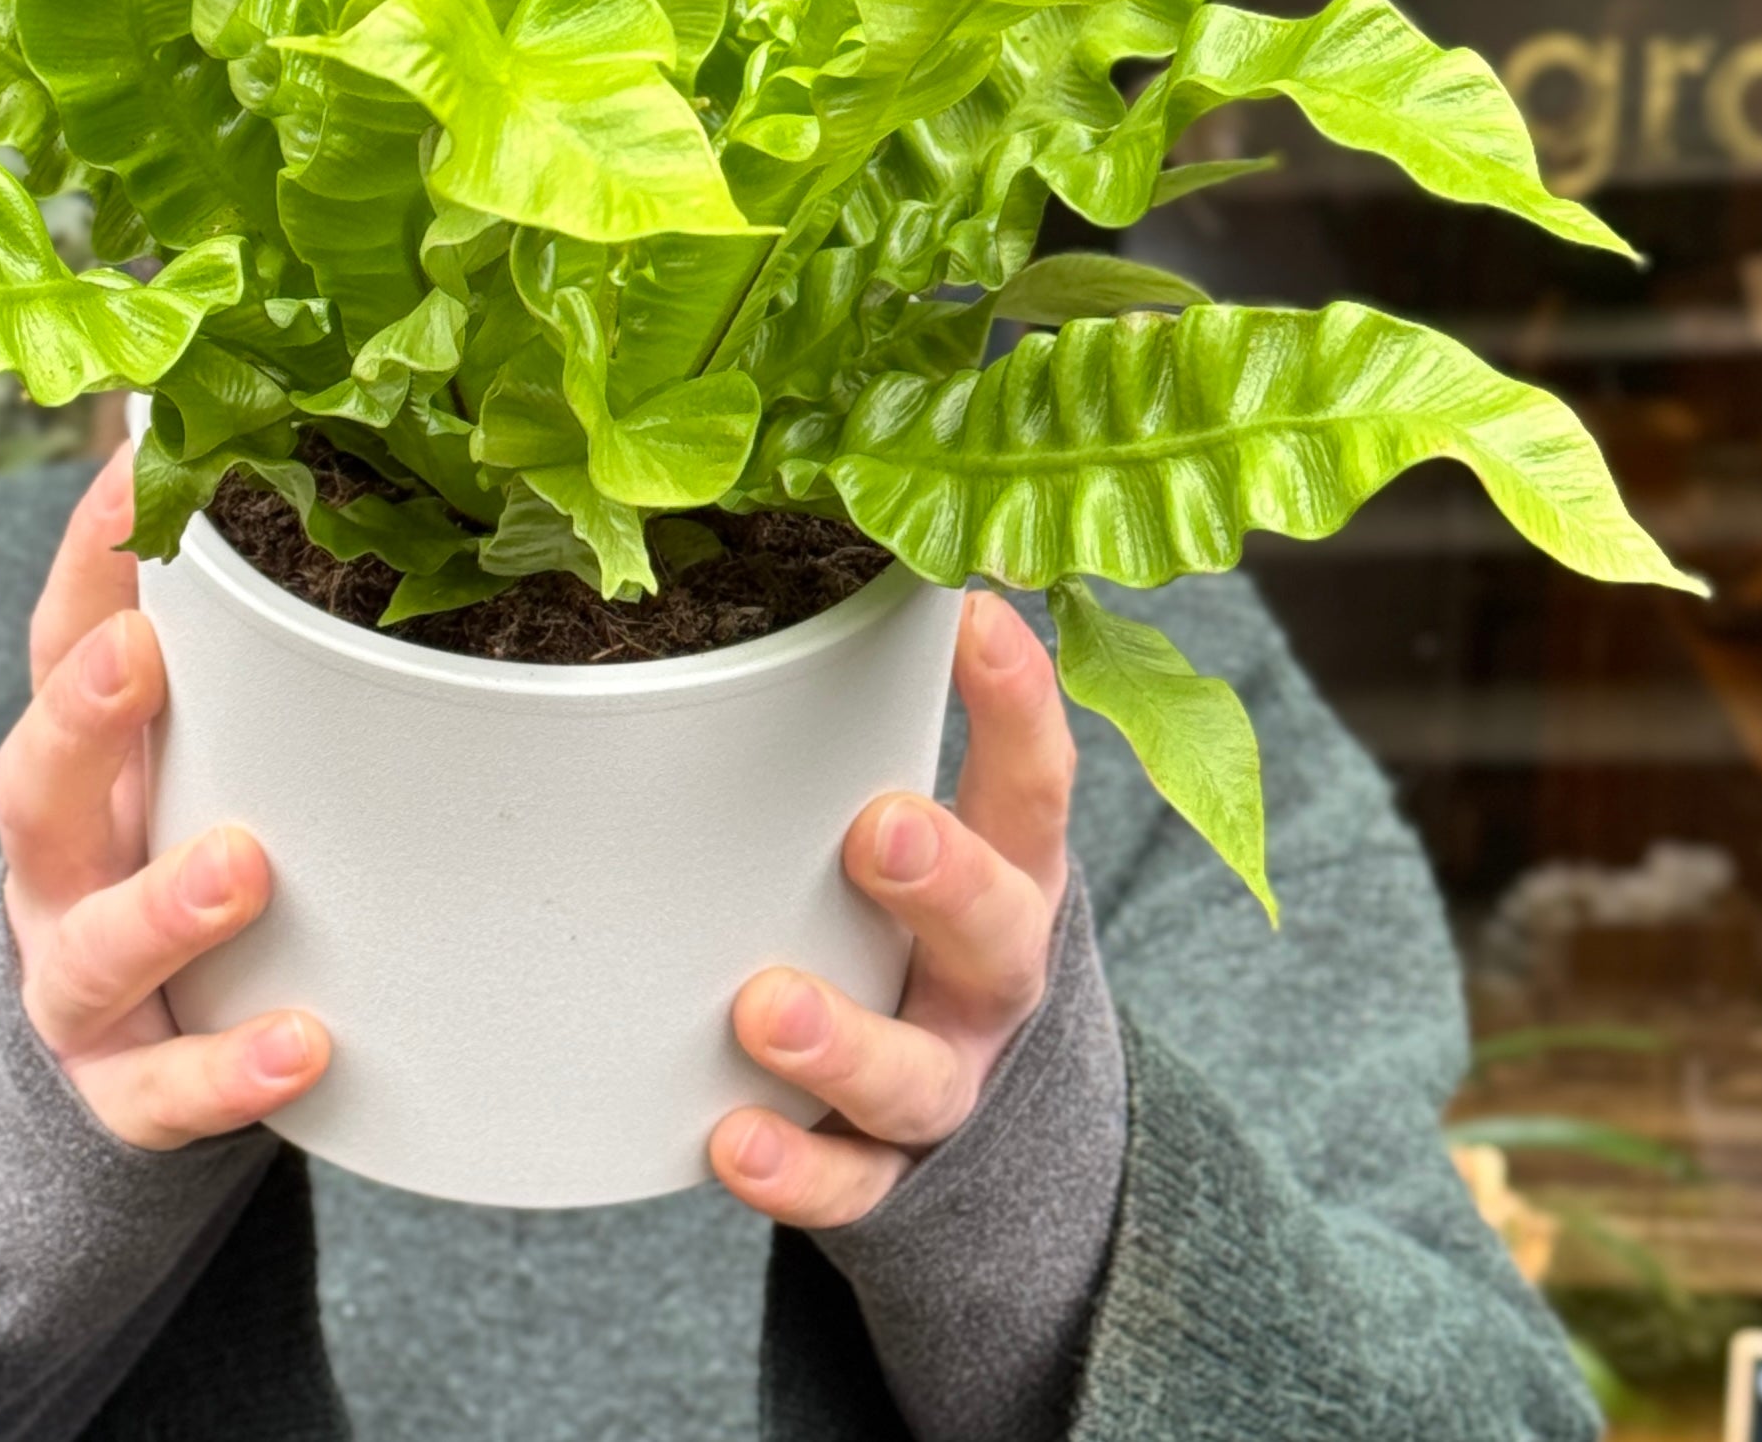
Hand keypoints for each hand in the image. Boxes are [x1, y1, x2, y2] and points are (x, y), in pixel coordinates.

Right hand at [0, 445, 330, 1148]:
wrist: (117, 1059)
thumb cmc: (175, 844)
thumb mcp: (190, 738)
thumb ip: (245, 631)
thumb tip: (304, 457)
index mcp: (79, 757)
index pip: (62, 639)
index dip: (90, 557)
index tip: (136, 473)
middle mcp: (58, 861)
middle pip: (33, 782)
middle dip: (81, 716)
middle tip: (139, 655)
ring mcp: (78, 983)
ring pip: (93, 949)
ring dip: (163, 906)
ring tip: (241, 868)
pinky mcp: (123, 1093)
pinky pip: (166, 1093)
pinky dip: (228, 1072)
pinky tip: (302, 1045)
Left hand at [711, 590, 1072, 1226]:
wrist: (980, 1120)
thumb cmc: (915, 917)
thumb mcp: (930, 827)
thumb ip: (868, 735)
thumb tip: (778, 574)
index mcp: (1011, 872)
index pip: (1032, 781)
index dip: (1018, 699)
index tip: (974, 613)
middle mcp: (991, 979)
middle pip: (996, 931)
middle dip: (942, 878)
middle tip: (878, 828)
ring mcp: (947, 1082)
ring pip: (916, 1077)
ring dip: (843, 1041)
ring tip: (764, 1007)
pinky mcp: (890, 1178)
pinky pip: (850, 1186)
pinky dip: (795, 1172)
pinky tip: (730, 1142)